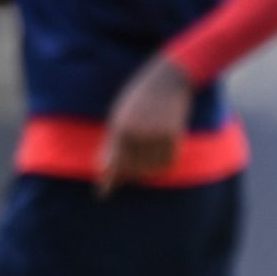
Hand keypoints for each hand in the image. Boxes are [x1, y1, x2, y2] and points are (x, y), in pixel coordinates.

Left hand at [98, 56, 194, 194]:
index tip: (103, 195)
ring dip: (143, 170)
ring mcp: (157, 136)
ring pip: (149, 167)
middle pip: (132, 167)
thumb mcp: (120, 116)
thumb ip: (113, 142)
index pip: (114, 162)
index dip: (109, 180)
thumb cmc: (139, 97)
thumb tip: (106, 168)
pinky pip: (166, 162)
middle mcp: (139, 133)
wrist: (169, 80)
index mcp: (121, 127)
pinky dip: (159, 165)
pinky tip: (153, 162)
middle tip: (118, 178)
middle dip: (126, 174)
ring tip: (139, 163)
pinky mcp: (174, 137)